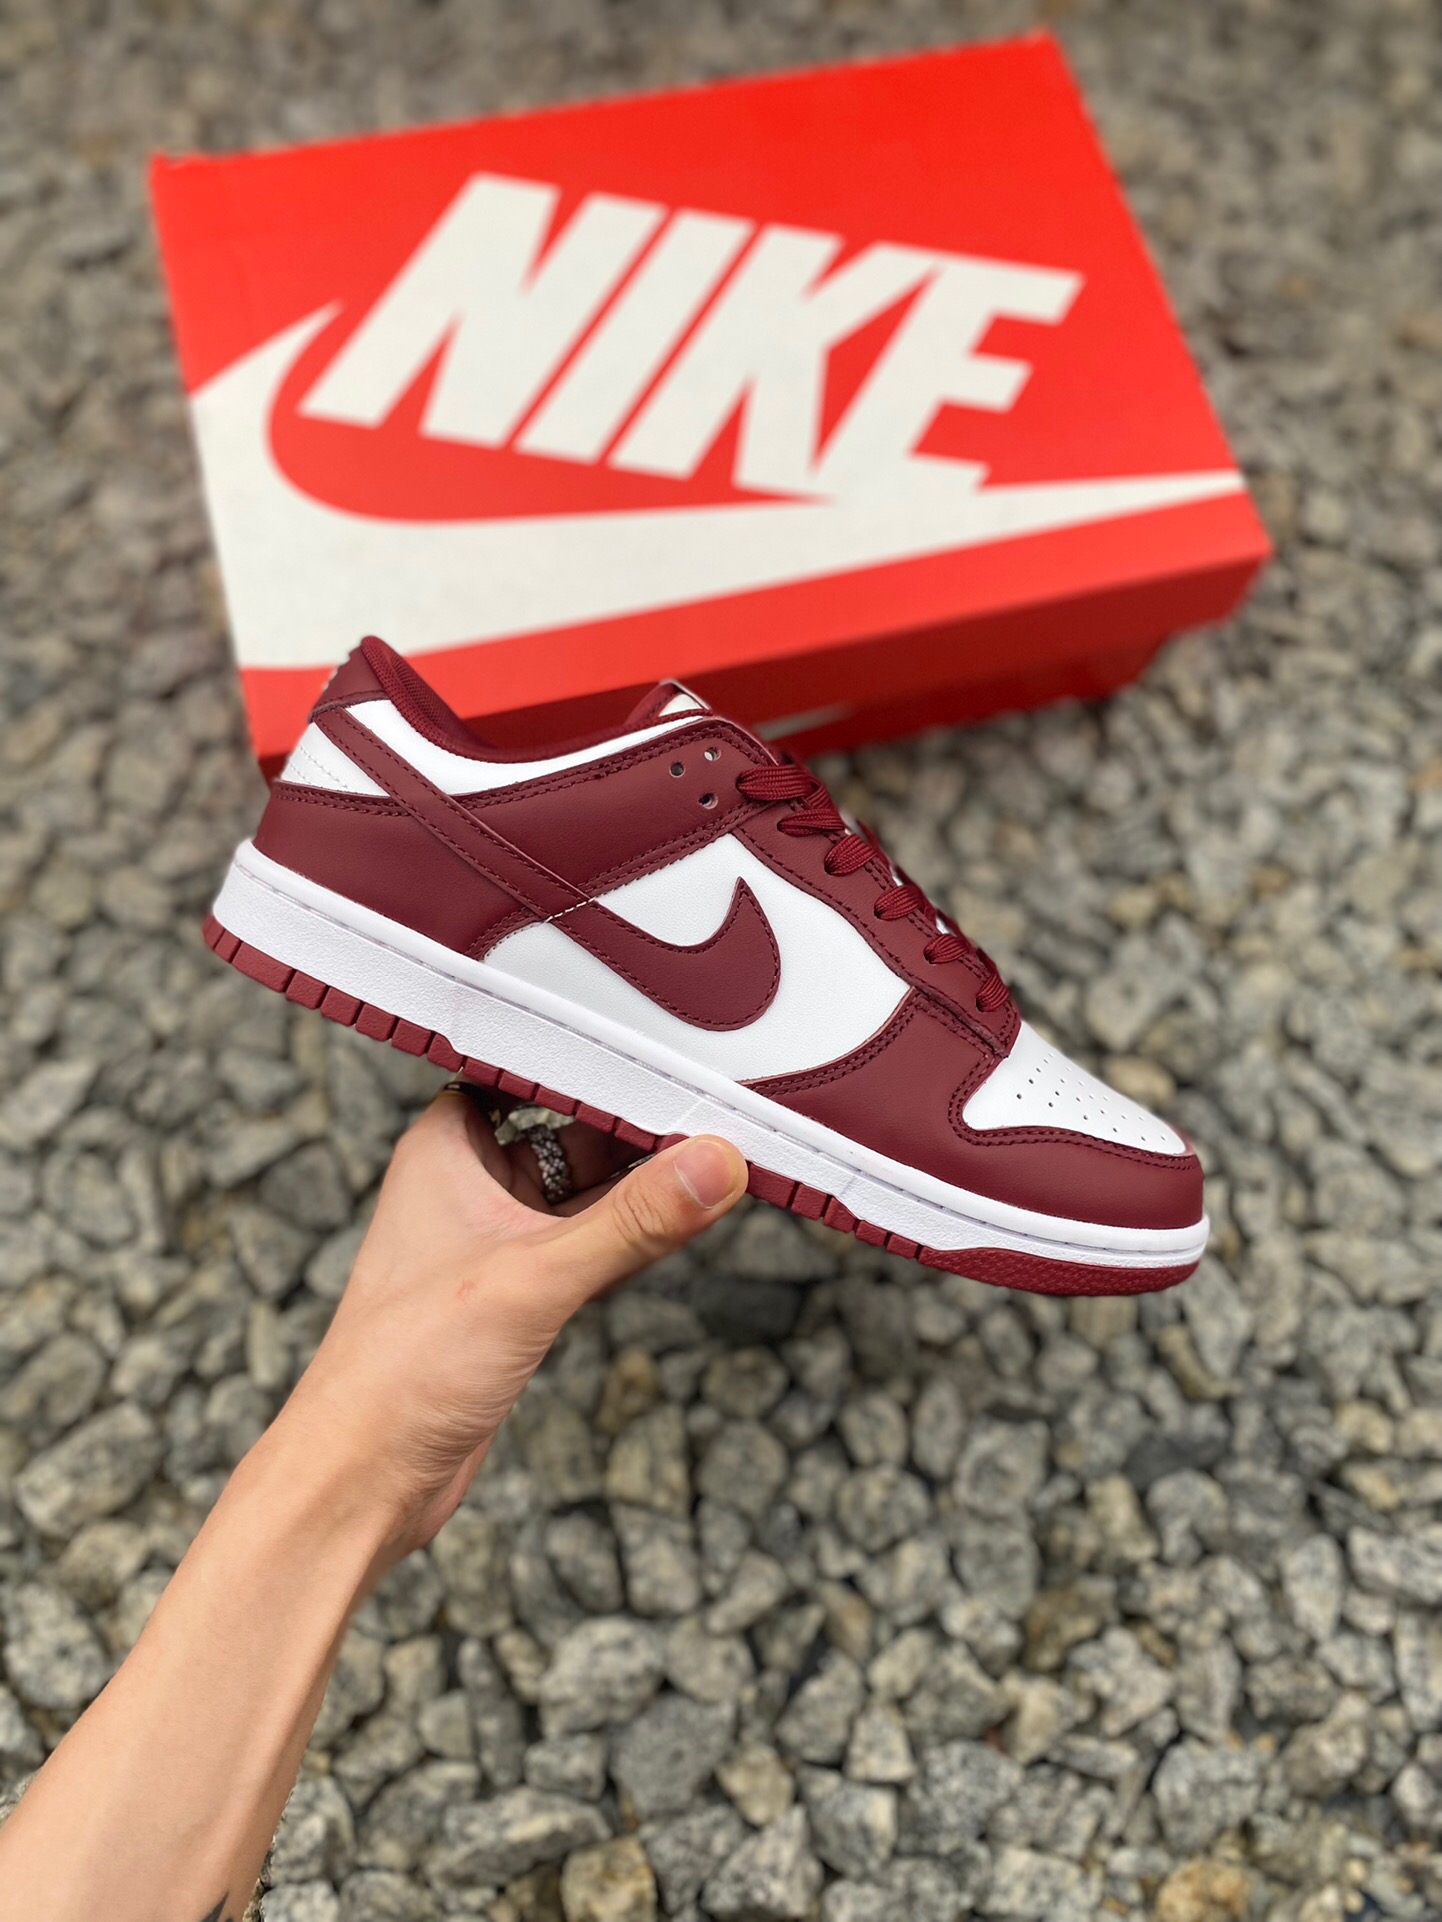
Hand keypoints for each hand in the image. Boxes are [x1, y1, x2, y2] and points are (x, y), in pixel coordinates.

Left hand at [278, 1088, 747, 1564]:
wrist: (362, 1482)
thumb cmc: (398, 1371)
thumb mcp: (533, 1279)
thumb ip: (632, 1221)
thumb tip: (713, 1165)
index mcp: (444, 1150)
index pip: (531, 1071)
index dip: (598, 1058)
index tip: (671, 1049)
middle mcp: (468, 1187)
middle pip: (571, 1129)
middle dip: (638, 1124)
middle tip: (718, 1106)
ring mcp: (496, 1243)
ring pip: (587, 1191)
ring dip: (642, 1184)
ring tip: (718, 1157)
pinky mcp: (519, 1296)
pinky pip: (591, 1243)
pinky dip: (634, 1233)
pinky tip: (684, 1221)